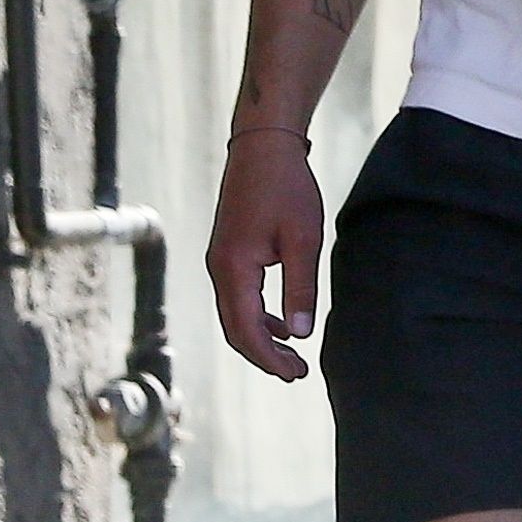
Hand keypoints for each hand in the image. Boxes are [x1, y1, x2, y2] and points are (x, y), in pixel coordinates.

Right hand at [207, 133, 326, 380]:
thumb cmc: (286, 188)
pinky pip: (237, 297)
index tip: (298, 374)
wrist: (263, 147)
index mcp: (234, 269)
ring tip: (291, 354)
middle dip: (264, 355)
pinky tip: (280, 322)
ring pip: (234, 315)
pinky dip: (257, 316)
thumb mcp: (303, 239)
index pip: (246, 330)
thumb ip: (301, 288)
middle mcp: (219, 269)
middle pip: (235, 329)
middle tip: (297, 373)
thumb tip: (299, 334)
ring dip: (260, 337)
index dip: (270, 358)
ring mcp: (220, 261)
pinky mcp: (228, 253)